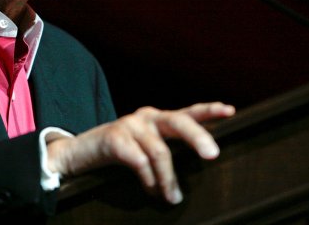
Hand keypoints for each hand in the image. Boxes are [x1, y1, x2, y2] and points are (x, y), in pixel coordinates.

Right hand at [46, 102, 234, 203]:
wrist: (78, 154)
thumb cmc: (120, 154)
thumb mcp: (146, 150)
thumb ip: (167, 152)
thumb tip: (195, 176)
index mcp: (158, 118)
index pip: (188, 112)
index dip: (209, 110)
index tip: (230, 111)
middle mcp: (147, 116)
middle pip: (178, 122)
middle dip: (198, 137)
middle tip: (212, 155)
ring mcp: (130, 124)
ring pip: (160, 151)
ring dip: (169, 179)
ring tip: (173, 197)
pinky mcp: (114, 137)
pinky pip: (139, 161)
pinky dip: (148, 180)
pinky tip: (151, 190)